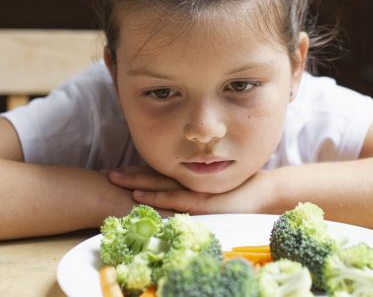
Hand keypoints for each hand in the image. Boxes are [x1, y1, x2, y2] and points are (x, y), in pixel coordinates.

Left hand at [106, 166, 273, 214]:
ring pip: (160, 186)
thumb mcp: (215, 185)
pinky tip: (140, 198)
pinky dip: (157, 199)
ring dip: (137, 184)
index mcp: (191, 177)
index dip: (138, 171)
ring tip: (116, 181)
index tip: (117, 170)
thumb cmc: (241, 190)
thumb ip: (198, 182)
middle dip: (130, 175)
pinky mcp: (203, 202)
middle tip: (106, 174)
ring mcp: (195, 191)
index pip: (159, 174)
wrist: (265, 193)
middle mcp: (190, 182)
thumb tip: (177, 184)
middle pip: (154, 177)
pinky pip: (175, 200)